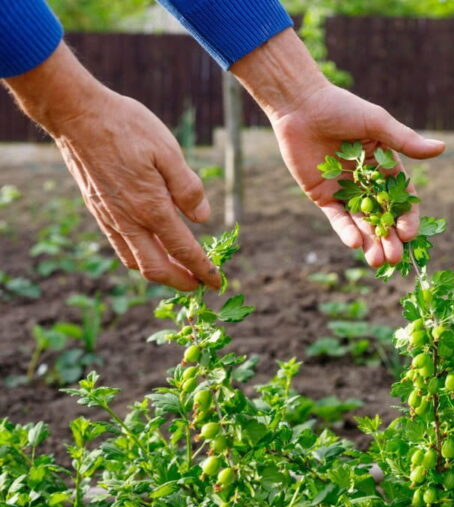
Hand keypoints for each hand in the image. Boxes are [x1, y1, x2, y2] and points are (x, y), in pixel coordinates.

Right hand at [4, 44, 219, 290]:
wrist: (77, 115)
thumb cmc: (126, 127)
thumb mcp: (169, 151)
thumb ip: (188, 188)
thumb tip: (203, 219)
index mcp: (151, 207)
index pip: (183, 250)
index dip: (202, 270)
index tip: (217, 282)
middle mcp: (128, 220)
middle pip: (156, 268)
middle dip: (181, 282)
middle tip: (200, 286)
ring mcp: (109, 218)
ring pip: (135, 261)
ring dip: (160, 273)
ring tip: (179, 273)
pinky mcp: (98, 210)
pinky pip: (121, 247)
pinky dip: (140, 258)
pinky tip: (151, 249)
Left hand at [232, 30, 444, 266]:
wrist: (301, 105)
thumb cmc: (342, 108)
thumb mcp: (377, 124)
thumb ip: (406, 142)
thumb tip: (441, 149)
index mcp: (385, 165)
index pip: (401, 198)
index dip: (406, 217)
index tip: (409, 234)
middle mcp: (367, 181)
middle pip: (382, 216)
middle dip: (389, 239)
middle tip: (395, 259)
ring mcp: (344, 191)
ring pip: (361, 222)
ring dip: (370, 242)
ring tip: (377, 262)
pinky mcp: (322, 195)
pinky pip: (337, 218)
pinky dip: (346, 231)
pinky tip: (355, 244)